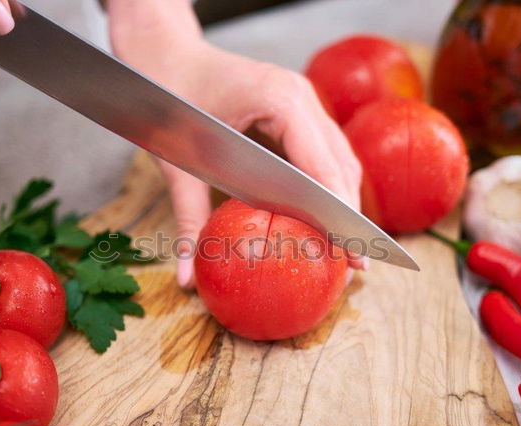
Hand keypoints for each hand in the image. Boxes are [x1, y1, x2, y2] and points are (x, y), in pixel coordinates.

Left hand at [109, 3, 362, 289]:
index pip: (323, 166)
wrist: (165, 51)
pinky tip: (328, 215)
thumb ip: (188, 220)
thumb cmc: (167, 95)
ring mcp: (303, 99)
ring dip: (344, 201)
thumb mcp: (177, 161)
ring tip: (348, 246)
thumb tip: (185, 279)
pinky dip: (329, 184)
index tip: (350, 253)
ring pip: (339, 158)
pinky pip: (324, 151)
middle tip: (356, 263)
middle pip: (340, 165)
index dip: (338, 213)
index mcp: (280, 100)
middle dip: (348, 215)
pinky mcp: (297, 108)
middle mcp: (301, 97)